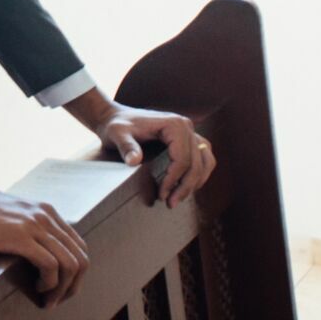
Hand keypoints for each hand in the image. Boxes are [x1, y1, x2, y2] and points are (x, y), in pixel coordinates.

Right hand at [0, 181, 88, 307]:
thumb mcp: (8, 211)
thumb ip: (25, 221)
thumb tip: (31, 241)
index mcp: (45, 210)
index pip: (79, 246)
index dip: (75, 273)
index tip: (60, 288)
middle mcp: (45, 215)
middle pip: (80, 258)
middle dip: (73, 286)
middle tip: (56, 300)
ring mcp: (34, 225)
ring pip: (70, 264)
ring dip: (62, 289)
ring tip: (47, 300)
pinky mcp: (20, 237)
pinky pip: (51, 267)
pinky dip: (49, 284)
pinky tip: (36, 288)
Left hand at [75, 94, 216, 206]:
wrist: (115, 117)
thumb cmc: (115, 125)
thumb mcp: (116, 134)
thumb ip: (125, 146)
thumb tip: (134, 161)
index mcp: (174, 124)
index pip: (182, 158)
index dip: (173, 180)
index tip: (161, 195)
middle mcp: (187, 126)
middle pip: (196, 163)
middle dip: (185, 187)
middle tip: (170, 203)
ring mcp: (190, 132)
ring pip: (205, 162)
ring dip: (195, 183)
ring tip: (178, 198)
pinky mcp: (189, 139)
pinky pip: (204, 159)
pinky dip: (198, 175)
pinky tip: (185, 187)